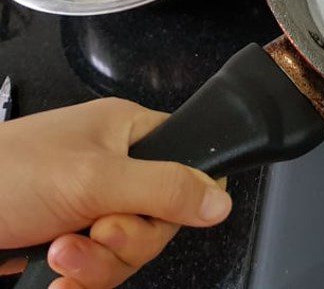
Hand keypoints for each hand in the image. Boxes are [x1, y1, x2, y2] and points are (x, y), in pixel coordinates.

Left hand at [0, 97, 231, 288]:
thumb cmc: (7, 173)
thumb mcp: (95, 179)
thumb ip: (162, 188)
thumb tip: (220, 201)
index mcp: (128, 132)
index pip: (186, 161)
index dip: (182, 195)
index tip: (157, 214)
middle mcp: (115, 167)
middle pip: (159, 217)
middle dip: (126, 239)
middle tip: (97, 233)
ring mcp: (91, 206)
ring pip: (128, 250)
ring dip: (97, 264)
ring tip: (62, 254)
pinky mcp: (70, 239)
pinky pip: (100, 270)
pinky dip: (82, 280)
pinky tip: (57, 275)